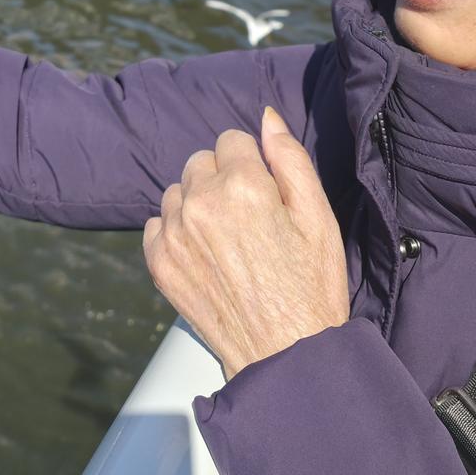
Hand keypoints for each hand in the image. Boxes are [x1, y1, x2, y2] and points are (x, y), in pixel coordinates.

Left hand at [142, 108, 348, 379]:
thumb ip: (290, 158)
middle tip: (249, 219)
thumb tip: (266, 117)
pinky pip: (157, 223)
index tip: (265, 194)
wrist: (287, 357)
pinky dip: (176, 232)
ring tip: (228, 240)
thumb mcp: (318, 217)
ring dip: (197, 204)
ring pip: (178, 191)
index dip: (252, 164)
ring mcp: (175, 234)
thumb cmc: (311, 288)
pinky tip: (204, 255)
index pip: (233, 139)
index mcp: (243, 185)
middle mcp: (201, 203)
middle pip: (201, 162)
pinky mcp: (159, 263)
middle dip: (223, 179)